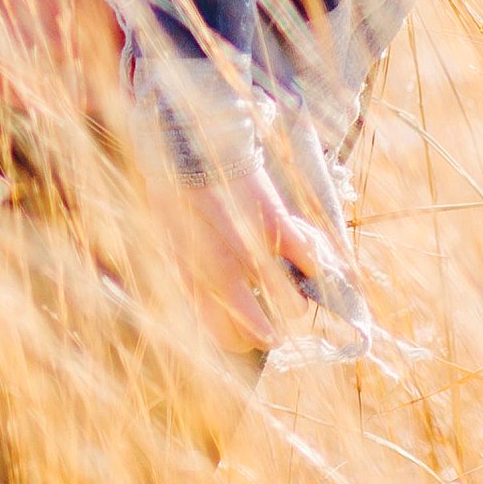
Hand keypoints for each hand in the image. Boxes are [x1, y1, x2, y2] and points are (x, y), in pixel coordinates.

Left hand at [175, 164, 339, 353]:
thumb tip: (207, 304)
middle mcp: (223, 276)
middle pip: (262, 334)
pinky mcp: (277, 226)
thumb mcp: (170, 239)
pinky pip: (309, 263)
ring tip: (293, 281)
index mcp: (193, 281)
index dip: (243, 340)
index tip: (254, 330)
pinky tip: (304, 247)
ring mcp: (252, 252)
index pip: (225, 336)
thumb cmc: (175, 191)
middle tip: (279, 317)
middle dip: (275, 332)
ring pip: (293, 307)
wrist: (187, 144)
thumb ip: (190, 275)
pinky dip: (312, 260)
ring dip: (295, 298)